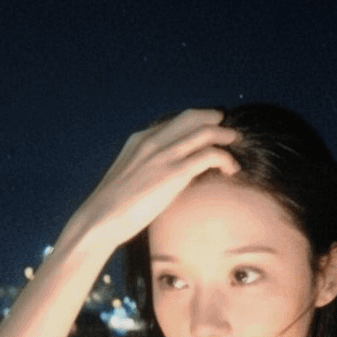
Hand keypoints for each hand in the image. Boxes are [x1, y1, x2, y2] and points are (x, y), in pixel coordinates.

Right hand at [67, 109, 240, 254]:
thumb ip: (145, 168)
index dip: (196, 121)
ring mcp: (163, 155)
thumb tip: (160, 176)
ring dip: (225, 136)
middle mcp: (152, 141)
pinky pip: (210, 155)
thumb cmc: (112, 207)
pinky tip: (230, 169)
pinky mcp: (174, 173)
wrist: (100, 219)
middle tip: (228, 130)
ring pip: (205, 132)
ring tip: (236, 144)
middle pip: (192, 118)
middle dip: (214, 120)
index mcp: (139, 140)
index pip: (174, 121)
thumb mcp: (128, 177)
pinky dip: (225, 158)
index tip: (209, 128)